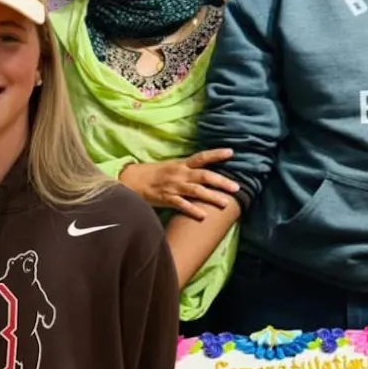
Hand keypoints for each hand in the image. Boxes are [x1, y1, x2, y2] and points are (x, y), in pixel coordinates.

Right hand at [119, 149, 239, 219]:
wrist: (132, 180)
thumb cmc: (154, 174)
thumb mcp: (172, 167)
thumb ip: (188, 170)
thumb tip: (207, 173)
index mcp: (181, 164)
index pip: (202, 157)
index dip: (216, 154)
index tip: (231, 152)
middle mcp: (180, 174)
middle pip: (204, 176)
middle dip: (221, 181)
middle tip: (236, 187)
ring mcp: (174, 186)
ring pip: (196, 191)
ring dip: (212, 197)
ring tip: (225, 204)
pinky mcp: (166, 198)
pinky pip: (182, 205)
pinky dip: (193, 210)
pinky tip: (203, 216)